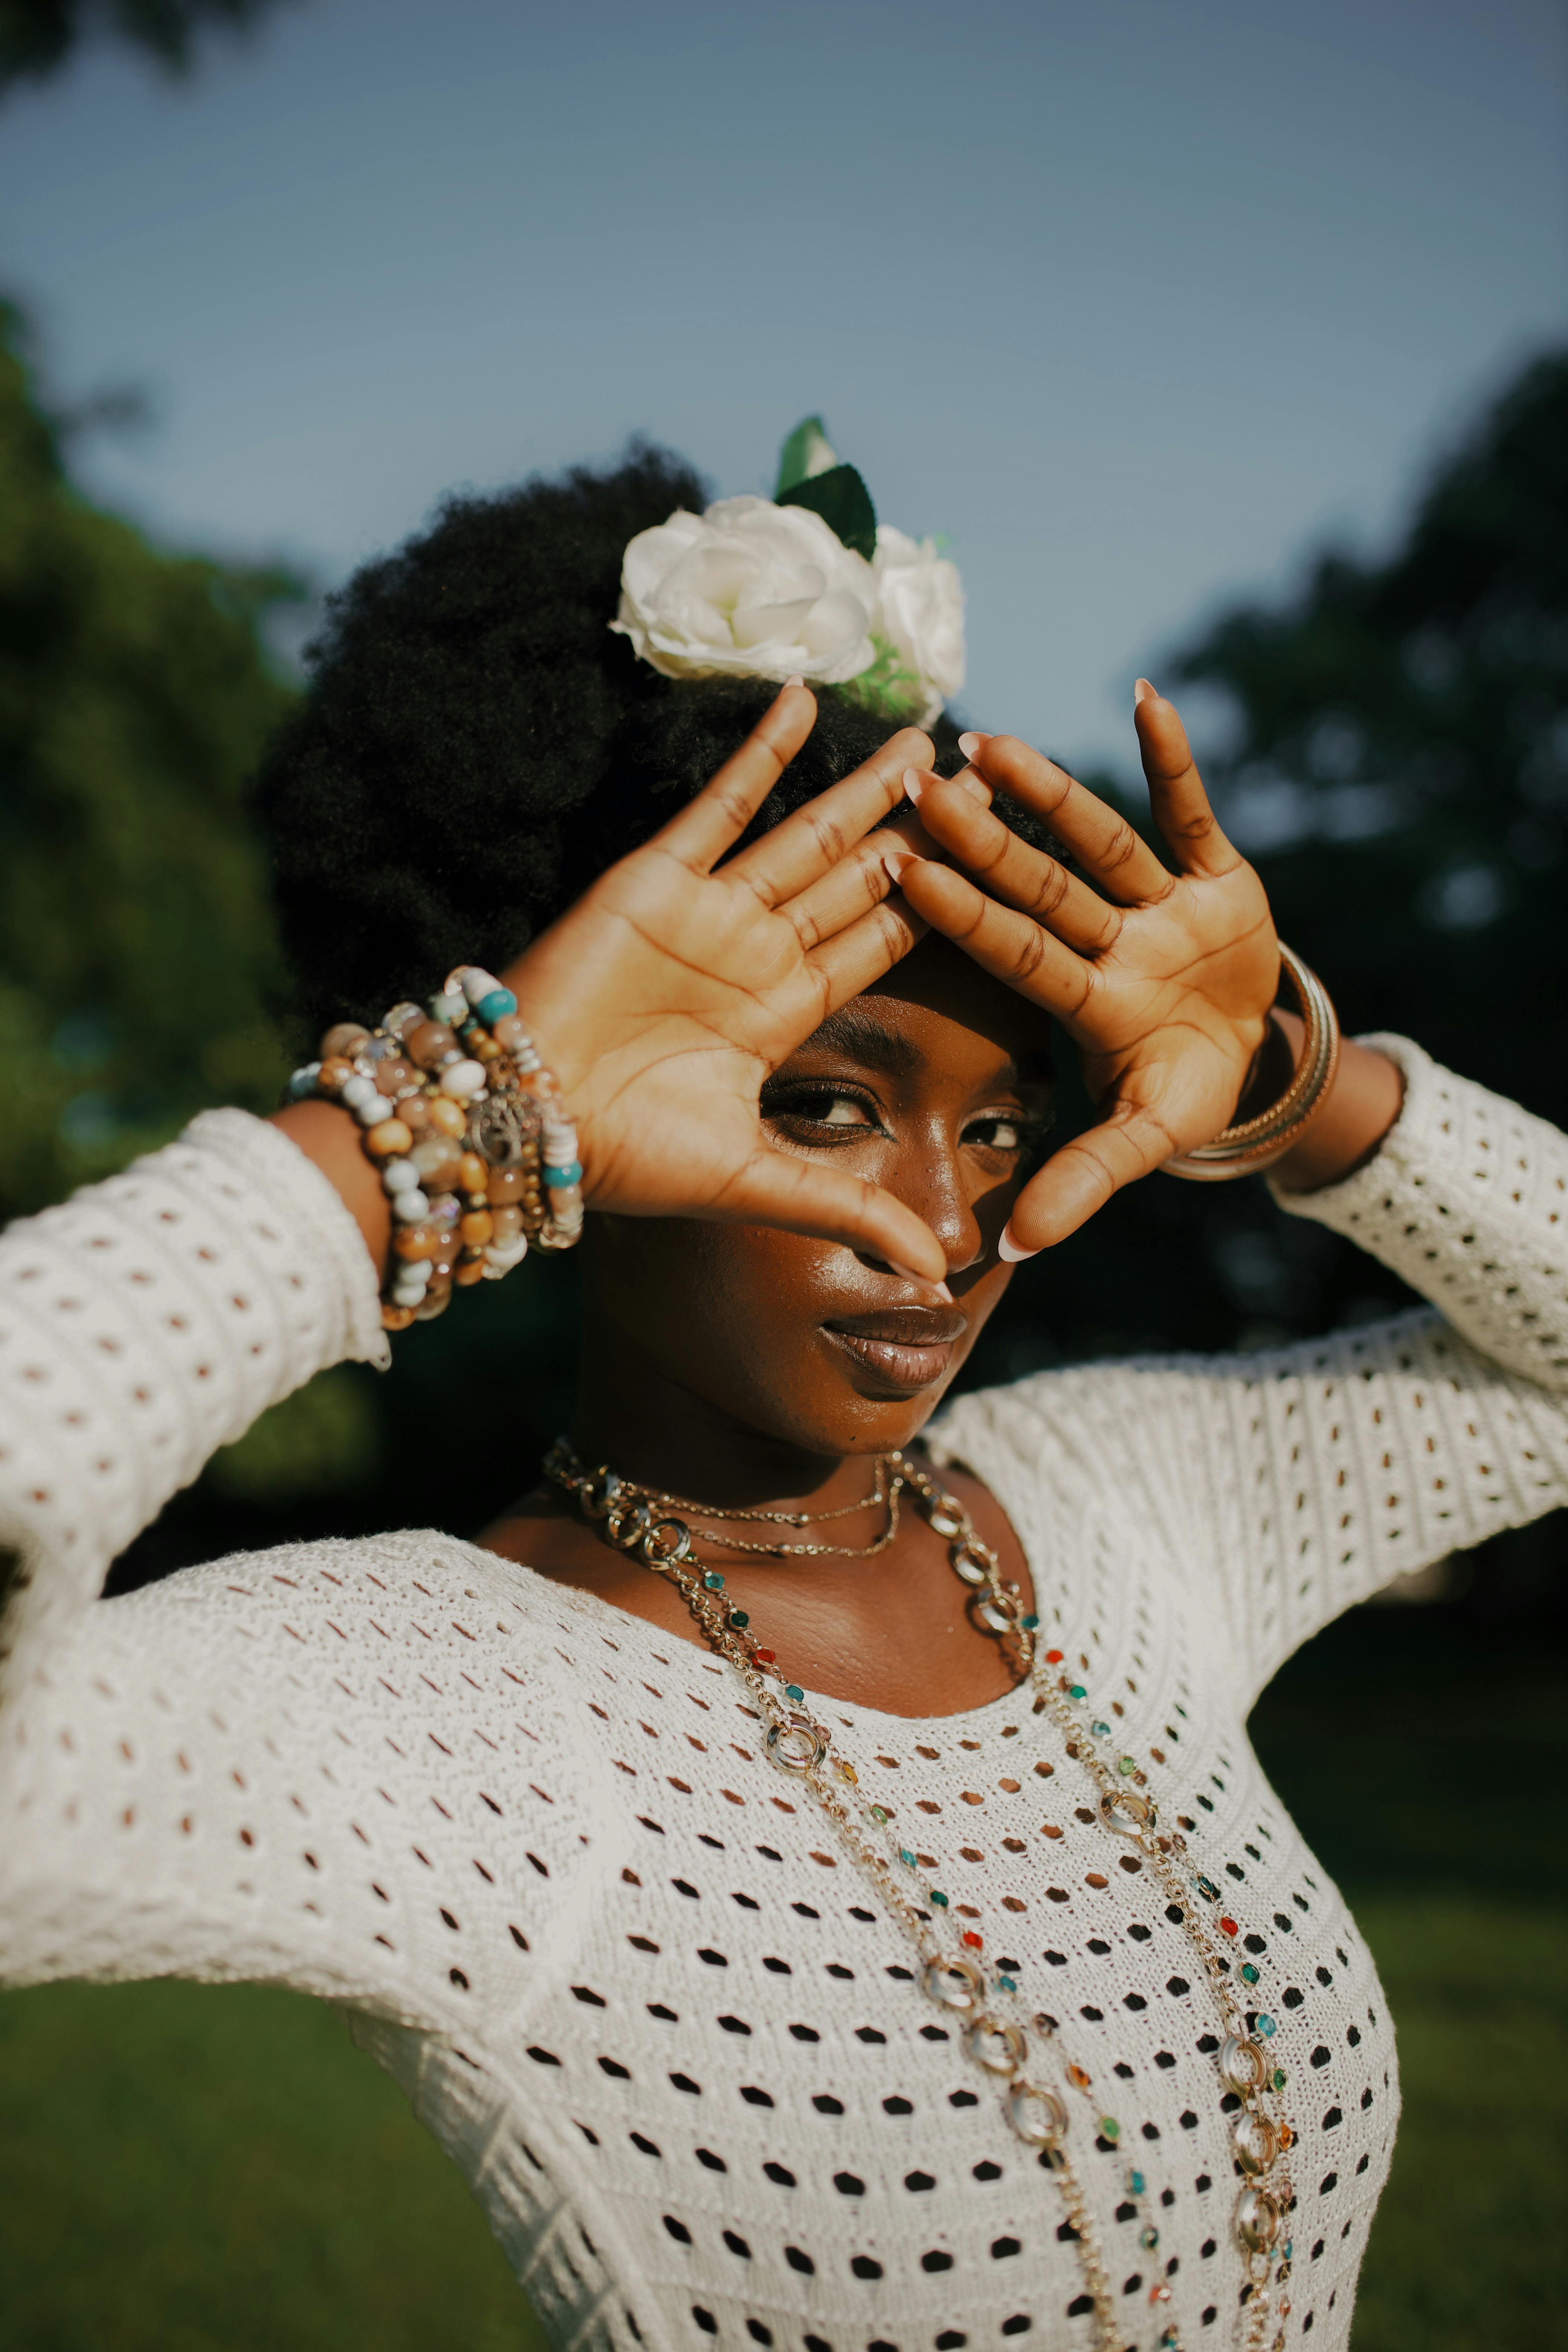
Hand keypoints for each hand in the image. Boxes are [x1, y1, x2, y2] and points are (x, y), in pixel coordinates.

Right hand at [503, 684, 950, 1285]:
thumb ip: (851, 1208)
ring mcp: (708, 911)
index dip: (937, 907)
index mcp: (781, 1013)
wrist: (524, 1120)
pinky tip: (804, 702)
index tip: (1000, 868)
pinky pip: (719, 803)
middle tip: (989, 786)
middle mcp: (754, 953)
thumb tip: (940, 1277)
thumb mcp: (757, 1184)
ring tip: (926, 741)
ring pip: (806, 833)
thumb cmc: (626, 1158)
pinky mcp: (656, 877)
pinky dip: (759, 752)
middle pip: (858, 879)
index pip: (878, 945)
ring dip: (864, 787)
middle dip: (921, 835)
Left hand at [896, 683, 1279, 1251]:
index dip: (961, 912)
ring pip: (1100, 838)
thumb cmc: (1183, 1093)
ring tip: (994, 742)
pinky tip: (1148, 700)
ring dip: (1053, 790)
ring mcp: (1160, 904)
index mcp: (1085, 998)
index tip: (900, 868)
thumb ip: (1079, 1182)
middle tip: (915, 783)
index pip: (1012, 948)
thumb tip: (1010, 1251)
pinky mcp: (1216, 874)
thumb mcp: (1145, 1140)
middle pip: (1040, 884)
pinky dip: (1175, 759)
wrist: (1252, 1056)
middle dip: (983, 838)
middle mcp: (1110, 940)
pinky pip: (1191, 810)